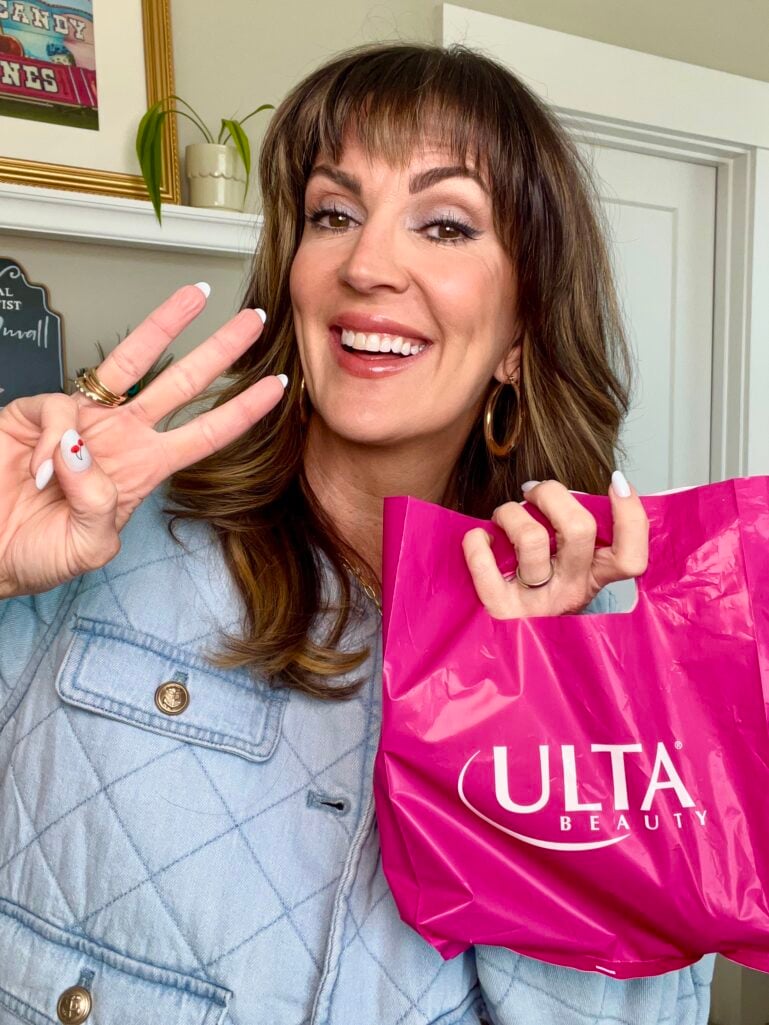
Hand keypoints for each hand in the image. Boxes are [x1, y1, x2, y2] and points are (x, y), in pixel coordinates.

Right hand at [0, 284, 284, 598]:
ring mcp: (81, 419)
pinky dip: (54, 442)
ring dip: (166, 324)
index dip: (242, 411)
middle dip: (219, 350)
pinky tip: (42, 472)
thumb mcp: (86, 547)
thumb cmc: (36, 552)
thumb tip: (82, 450)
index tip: (277, 388)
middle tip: (254, 320)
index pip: (204, 434)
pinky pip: (58, 411)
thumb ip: (99, 505)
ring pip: (129, 361)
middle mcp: (119, 436)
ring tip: (195, 298)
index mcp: (142, 467)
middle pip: (180, 383)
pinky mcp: (36, 412)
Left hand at [461, 476, 648, 617]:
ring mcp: (538, 603)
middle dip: (553, 494)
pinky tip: (479, 538)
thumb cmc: (542, 587)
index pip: (631, 556)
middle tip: (534, 492)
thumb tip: (578, 492)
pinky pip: (486, 568)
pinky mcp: (503, 610)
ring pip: (532, 539)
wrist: (516, 647)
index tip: (616, 483)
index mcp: (596, 578)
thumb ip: (581, 535)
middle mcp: (571, 591)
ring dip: (512, 513)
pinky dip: (477, 543)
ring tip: (504, 516)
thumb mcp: (575, 568)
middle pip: (580, 530)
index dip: (630, 516)